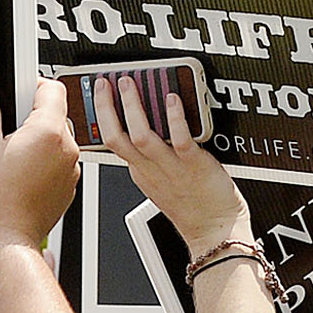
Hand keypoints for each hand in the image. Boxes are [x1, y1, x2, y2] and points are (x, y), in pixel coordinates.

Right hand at [0, 75, 80, 254]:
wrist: (4, 242)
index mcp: (48, 131)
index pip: (52, 88)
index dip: (31, 84)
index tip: (14, 91)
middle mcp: (67, 148)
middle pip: (54, 113)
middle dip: (29, 115)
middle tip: (3, 129)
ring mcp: (70, 170)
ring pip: (56, 138)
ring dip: (36, 139)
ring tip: (8, 156)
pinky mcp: (67, 187)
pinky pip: (58, 161)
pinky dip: (42, 160)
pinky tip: (18, 173)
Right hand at [98, 77, 249, 253]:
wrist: (215, 230)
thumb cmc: (193, 207)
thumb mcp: (159, 182)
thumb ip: (150, 156)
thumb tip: (145, 126)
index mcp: (140, 172)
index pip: (110, 141)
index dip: (99, 116)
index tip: (97, 94)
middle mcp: (151, 169)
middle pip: (117, 137)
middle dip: (107, 108)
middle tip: (105, 82)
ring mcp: (171, 168)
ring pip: (141, 136)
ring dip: (133, 108)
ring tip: (130, 84)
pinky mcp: (194, 165)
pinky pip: (180, 140)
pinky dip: (174, 119)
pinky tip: (172, 100)